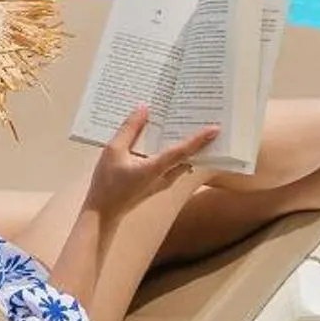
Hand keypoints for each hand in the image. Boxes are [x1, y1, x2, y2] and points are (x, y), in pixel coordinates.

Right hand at [86, 105, 218, 224]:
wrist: (103, 211)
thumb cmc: (107, 182)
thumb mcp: (113, 150)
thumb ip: (129, 129)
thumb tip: (144, 109)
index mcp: (155, 168)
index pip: (182, 151)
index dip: (199, 139)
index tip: (215, 129)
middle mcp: (165, 176)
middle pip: (187, 156)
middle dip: (198, 140)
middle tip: (206, 120)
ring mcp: (163, 182)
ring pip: (182, 162)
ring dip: (188, 147)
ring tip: (189, 126)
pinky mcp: (158, 183)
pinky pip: (173, 165)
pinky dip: (176, 153)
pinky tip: (167, 140)